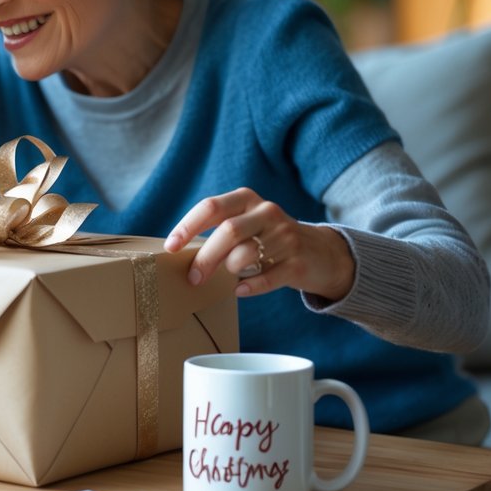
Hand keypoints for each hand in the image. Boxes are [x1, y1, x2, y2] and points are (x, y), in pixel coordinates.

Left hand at [163, 188, 353, 299]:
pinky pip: (266, 277)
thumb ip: (218, 231)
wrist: (320, 253)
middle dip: (205, 258)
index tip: (170, 247)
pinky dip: (249, 286)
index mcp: (247, 199)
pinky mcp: (298, 261)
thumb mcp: (246, 223)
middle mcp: (267, 212)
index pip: (211, 207)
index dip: (187, 226)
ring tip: (228, 277)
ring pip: (245, 255)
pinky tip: (240, 290)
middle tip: (192, 278)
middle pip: (228, 232)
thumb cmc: (268, 239)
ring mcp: (286, 235)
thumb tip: (180, 253)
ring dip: (229, 271)